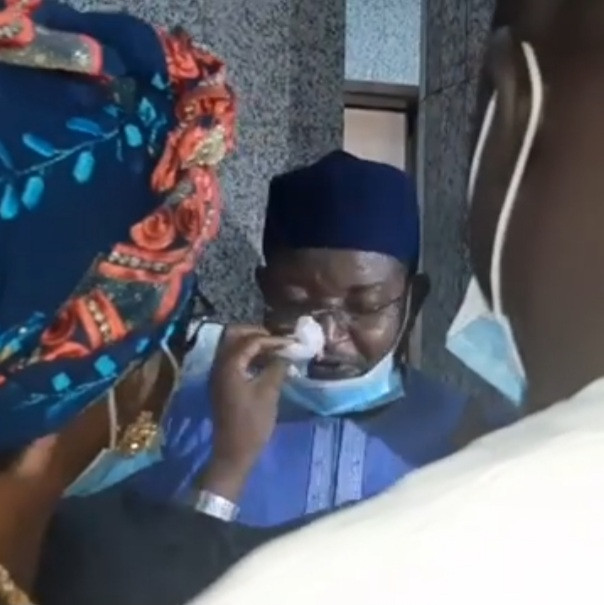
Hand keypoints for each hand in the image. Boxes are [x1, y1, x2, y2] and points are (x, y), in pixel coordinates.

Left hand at [208, 325, 292, 476]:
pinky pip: (232, 359)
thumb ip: (277, 368)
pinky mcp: (221, 384)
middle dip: (256, 334)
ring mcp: (217, 374)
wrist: (234, 451)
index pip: (250, 341)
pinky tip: (264, 363)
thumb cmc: (252, 423)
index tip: (290, 343)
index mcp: (229, 365)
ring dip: (251, 344)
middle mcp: (219, 365)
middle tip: (278, 341)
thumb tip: (285, 354)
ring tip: (274, 350)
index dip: (272, 340)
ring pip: (231, 347)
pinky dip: (247, 355)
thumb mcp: (269, 393)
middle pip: (234, 336)